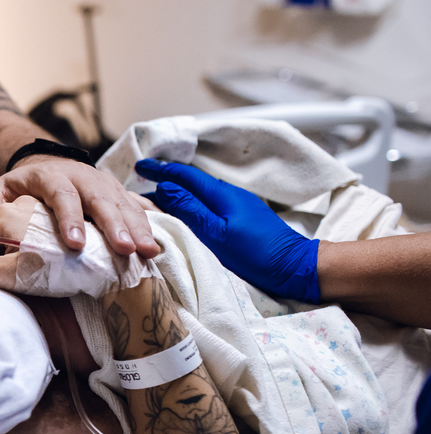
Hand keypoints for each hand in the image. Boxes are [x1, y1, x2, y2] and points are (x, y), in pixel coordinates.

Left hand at [0, 155, 160, 258]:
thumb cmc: (23, 187)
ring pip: (127, 206)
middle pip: (102, 201)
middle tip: (124, 251)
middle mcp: (85, 179)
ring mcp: (108, 187)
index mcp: (53, 177)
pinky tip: (162, 246)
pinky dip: (153, 225)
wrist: (48, 164)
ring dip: (139, 229)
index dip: (70, 219)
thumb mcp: (0, 188)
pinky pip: (142, 209)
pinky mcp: (123, 196)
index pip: (62, 196)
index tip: (74, 244)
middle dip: (115, 226)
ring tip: (149, 253)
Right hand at [135, 158, 320, 302]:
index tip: (139, 166)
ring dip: (177, 196)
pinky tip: (184, 217)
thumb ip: (189, 210)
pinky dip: (190, 207)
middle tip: (140, 187)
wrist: (295, 267)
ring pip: (199, 195)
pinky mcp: (242, 219)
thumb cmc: (255, 253)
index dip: (160, 170)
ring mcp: (237, 206)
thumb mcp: (216, 233)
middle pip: (191, 183)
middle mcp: (229, 195)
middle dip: (165, 182)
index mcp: (221, 194)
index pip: (184, 175)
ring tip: (155, 203)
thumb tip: (164, 188)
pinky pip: (209, 206)